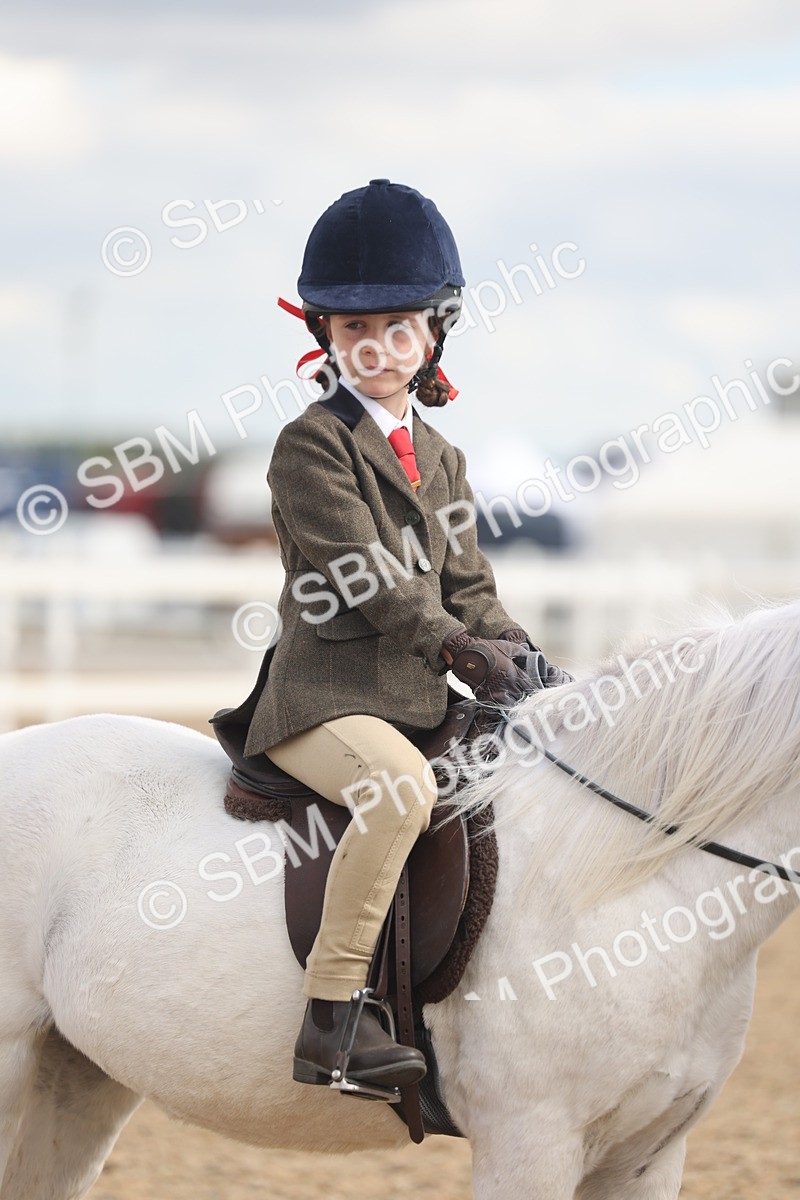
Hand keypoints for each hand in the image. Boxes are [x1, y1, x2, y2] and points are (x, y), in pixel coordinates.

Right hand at [439, 628, 573, 701]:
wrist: (466, 655)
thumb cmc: (487, 648)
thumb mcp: (508, 646)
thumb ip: (521, 654)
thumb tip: (530, 658)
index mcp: (514, 673)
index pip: (531, 687)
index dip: (536, 692)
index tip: (540, 695)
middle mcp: (507, 685)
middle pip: (523, 699)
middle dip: (528, 701)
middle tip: (533, 706)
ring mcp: (496, 694)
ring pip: (512, 706)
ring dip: (516, 707)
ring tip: (520, 710)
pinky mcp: (485, 698)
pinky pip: (497, 709)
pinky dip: (501, 711)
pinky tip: (504, 710)